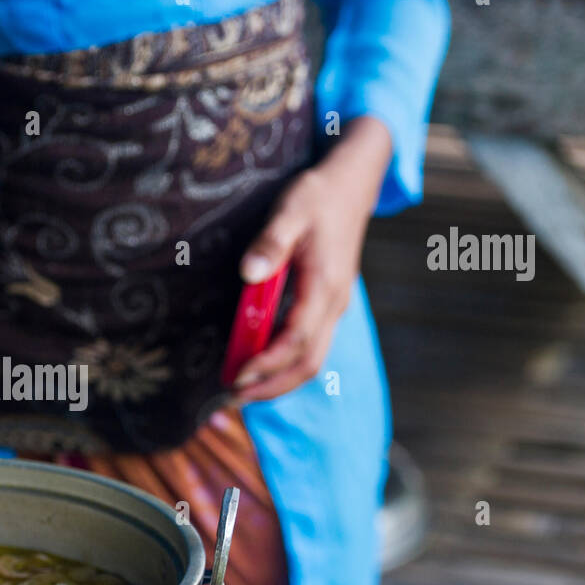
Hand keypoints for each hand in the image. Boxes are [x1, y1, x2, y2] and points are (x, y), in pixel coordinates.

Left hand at [233, 116, 391, 401]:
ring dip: (279, 381)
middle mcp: (334, 304)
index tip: (237, 375)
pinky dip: (286, 364)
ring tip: (243, 391)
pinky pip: (310, 346)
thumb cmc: (317, 196)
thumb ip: (271, 242)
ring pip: (312, 360)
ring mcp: (334, 307)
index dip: (267, 362)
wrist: (351, 186)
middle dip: (272, 386)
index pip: (297, 339)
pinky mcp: (328, 306)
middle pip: (308, 363)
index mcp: (324, 285)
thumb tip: (249, 273)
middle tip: (233, 398)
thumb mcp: (290, 210)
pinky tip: (260, 366)